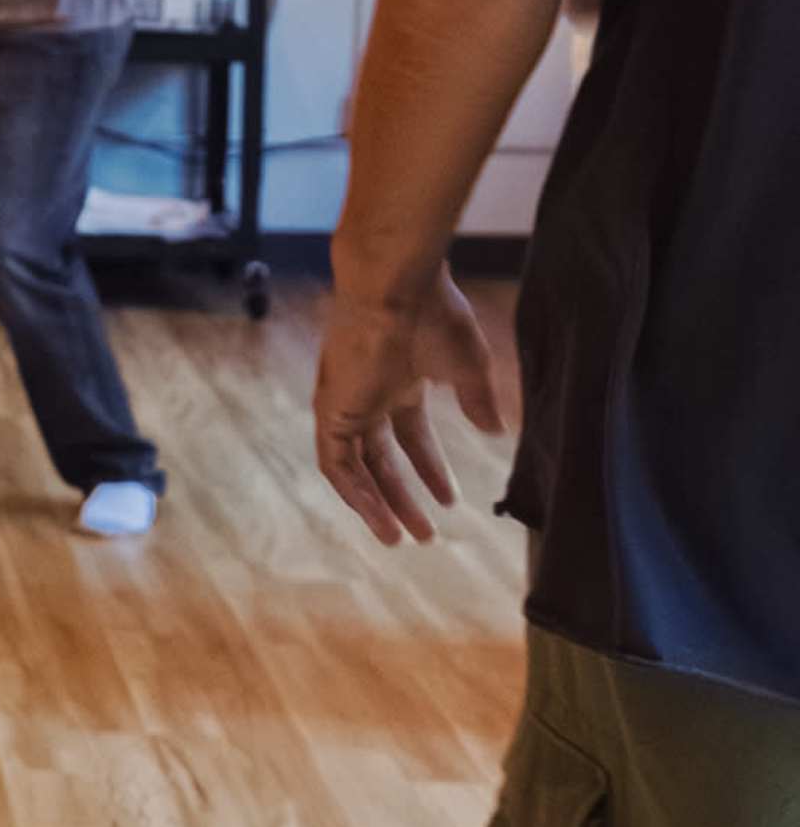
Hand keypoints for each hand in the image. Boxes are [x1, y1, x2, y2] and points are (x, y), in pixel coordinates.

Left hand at [312, 271, 507, 545]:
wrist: (398, 287)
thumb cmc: (435, 316)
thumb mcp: (469, 367)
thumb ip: (479, 402)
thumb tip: (496, 432)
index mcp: (399, 380)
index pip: (411, 436)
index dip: (431, 469)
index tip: (450, 500)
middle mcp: (368, 394)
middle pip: (381, 458)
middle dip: (403, 496)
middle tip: (424, 535)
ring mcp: (347, 402)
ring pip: (355, 467)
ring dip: (377, 504)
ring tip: (401, 538)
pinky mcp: (331, 409)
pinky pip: (335, 463)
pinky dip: (353, 491)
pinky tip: (375, 515)